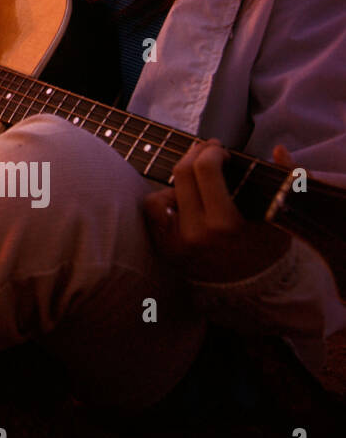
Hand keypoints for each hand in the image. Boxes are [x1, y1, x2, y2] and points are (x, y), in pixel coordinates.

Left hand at [143, 140, 294, 282]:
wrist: (253, 288)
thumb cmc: (268, 247)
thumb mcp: (281, 215)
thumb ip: (286, 179)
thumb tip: (279, 149)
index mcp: (225, 224)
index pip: (205, 169)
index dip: (212, 151)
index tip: (221, 150)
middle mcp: (195, 234)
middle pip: (182, 173)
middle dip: (195, 155)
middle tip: (208, 152)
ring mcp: (175, 243)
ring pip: (160, 193)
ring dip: (178, 184)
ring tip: (199, 187)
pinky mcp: (163, 249)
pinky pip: (153, 212)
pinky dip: (164, 202)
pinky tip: (184, 203)